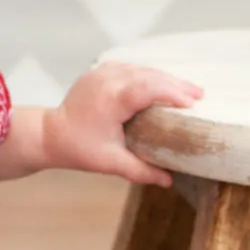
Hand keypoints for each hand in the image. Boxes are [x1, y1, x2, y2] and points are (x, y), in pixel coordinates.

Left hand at [43, 62, 203, 186]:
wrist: (50, 134)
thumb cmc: (79, 149)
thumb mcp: (112, 163)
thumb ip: (142, 171)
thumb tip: (169, 181)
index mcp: (112, 99)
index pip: (149, 87)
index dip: (173, 92)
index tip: (193, 104)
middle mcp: (108, 80)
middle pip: (150, 75)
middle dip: (176, 84)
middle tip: (200, 95)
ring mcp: (102, 73)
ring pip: (142, 68)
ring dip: (164, 78)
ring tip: (187, 90)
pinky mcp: (99, 72)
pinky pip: (130, 67)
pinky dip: (148, 74)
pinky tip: (161, 82)